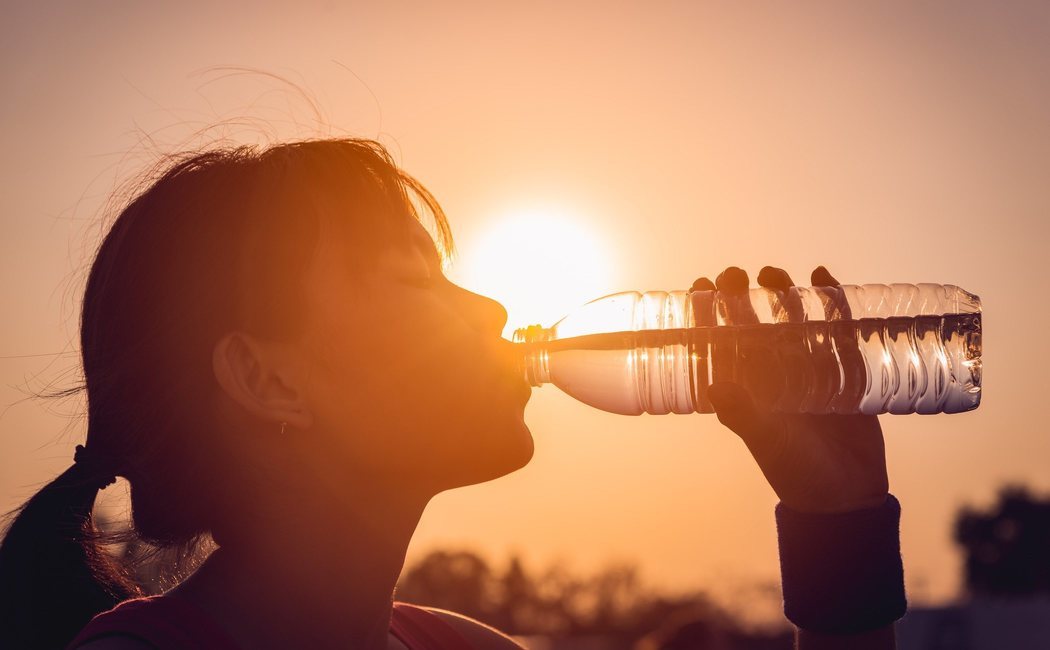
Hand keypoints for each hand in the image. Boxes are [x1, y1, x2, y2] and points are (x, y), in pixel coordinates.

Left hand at [691, 266, 888, 513]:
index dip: (706, 313)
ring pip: (790, 319)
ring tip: (772, 273)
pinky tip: (823, 276)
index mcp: (745, 389)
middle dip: (741, 295)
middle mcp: (771, 374)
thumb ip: (745, 415)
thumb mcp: (768, 441)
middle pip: (752, 323)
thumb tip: (715, 386)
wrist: (848, 495)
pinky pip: (836, 327)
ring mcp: (807, 368)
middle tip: (734, 273)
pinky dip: (831, 301)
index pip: (719, 342)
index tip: (699, 285)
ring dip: (781, 293)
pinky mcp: (843, 368)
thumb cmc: (797, 471)